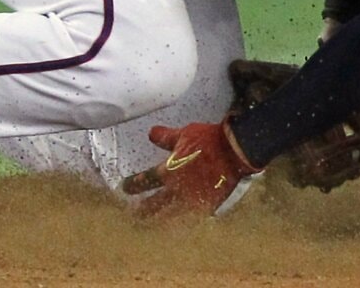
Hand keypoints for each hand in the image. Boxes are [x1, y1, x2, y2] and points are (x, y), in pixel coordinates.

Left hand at [120, 121, 260, 216]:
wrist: (234, 152)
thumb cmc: (209, 140)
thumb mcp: (185, 134)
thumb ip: (166, 137)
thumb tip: (150, 133)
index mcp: (169, 171)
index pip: (145, 181)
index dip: (133, 185)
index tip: (125, 187)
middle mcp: (177, 190)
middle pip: (154, 206)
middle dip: (142, 211)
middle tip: (133, 216)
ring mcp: (191, 201)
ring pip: (169, 217)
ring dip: (158, 221)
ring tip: (151, 226)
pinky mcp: (206, 206)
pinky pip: (189, 219)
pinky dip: (181, 223)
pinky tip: (177, 226)